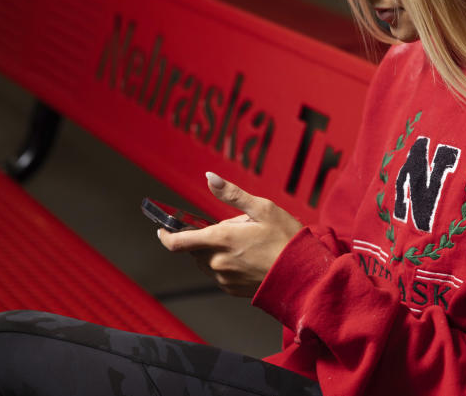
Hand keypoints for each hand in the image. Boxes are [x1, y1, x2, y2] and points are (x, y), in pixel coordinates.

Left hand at [157, 172, 302, 296]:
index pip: (177, 242)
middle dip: (205, 237)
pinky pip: (219, 274)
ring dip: (214, 251)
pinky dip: (225, 263)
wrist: (303, 276)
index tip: (161, 229)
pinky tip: (248, 258)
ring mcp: (224, 278)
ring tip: (245, 244)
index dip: (165, 235)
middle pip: (194, 249)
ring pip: (206, 261)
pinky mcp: (232, 289)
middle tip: (234, 228)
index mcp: (220, 240)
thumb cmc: (286, 239)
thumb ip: (232, 194)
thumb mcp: (263, 208)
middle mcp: (217, 262)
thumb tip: (209, 177)